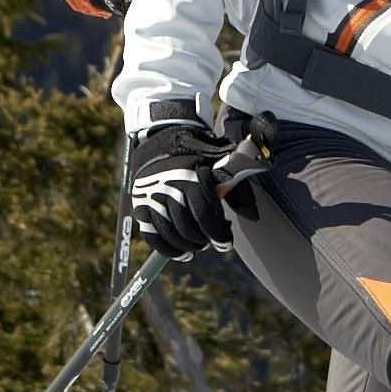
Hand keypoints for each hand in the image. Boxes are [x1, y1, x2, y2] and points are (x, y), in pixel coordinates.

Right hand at [128, 121, 241, 261]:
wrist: (163, 138)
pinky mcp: (140, 205)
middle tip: (211, 241)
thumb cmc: (200, 154)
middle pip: (189, 230)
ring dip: (188, 247)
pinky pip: (152, 237)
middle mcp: (168, 188)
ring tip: (198, 246)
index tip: (225, 244)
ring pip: (171, 236)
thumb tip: (250, 214)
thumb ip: (236, 185)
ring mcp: (151, 197)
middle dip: (204, 240)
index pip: (205, 216)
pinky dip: (168, 249)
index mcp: (191, 177)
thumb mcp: (222, 161)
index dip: (218, 235)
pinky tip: (181, 253)